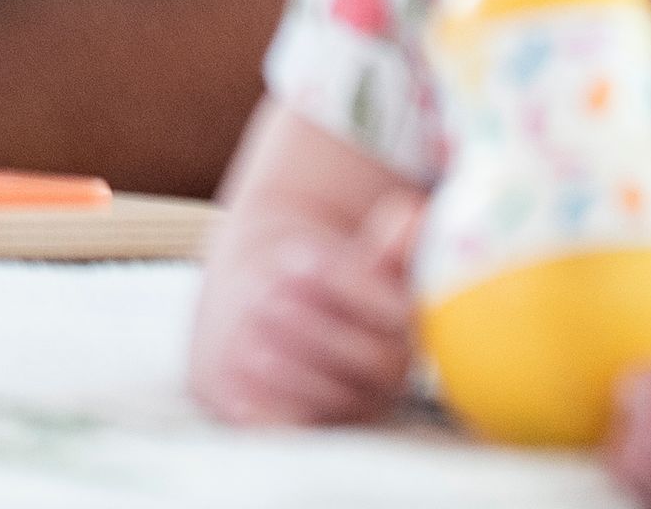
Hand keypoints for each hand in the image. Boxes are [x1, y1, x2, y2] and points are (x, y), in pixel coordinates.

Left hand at [187, 185, 421, 425]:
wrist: (284, 317)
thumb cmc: (325, 283)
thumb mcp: (356, 261)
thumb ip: (387, 245)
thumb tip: (412, 215)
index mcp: (406, 328)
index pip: (396, 313)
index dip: (348, 284)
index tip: (301, 256)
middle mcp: (389, 377)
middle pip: (366, 362)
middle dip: (315, 329)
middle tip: (268, 301)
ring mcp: (353, 408)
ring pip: (333, 402)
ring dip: (289, 373)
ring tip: (250, 344)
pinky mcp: (313, 431)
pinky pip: (298, 433)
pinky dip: (268, 418)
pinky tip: (239, 398)